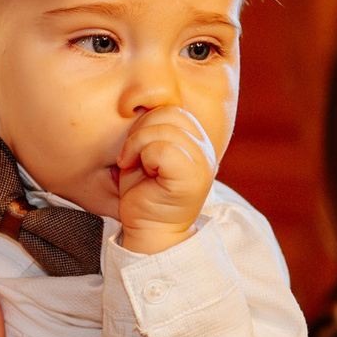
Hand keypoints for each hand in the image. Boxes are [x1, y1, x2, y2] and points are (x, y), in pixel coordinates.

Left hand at [115, 105, 216, 253]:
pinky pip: (162, 148)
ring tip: (133, 164)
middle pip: (169, 113)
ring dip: (137, 144)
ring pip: (164, 128)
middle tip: (130, 156)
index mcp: (198, 141)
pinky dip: (141, 155)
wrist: (149, 232)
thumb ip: (153, 129)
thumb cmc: (144, 194)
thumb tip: (144, 103)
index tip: (135, 149)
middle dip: (140, 131)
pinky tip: (136, 170)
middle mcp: (206, 150)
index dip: (146, 123)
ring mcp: (203, 163)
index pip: (173, 109)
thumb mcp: (147, 153)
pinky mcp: (193, 177)